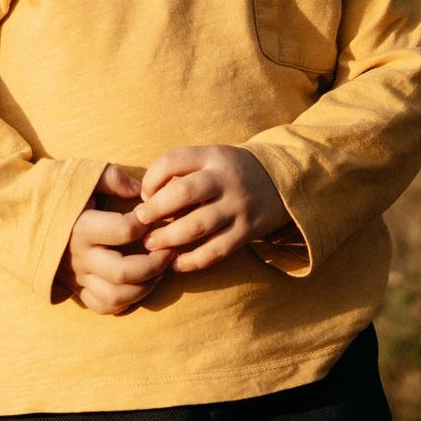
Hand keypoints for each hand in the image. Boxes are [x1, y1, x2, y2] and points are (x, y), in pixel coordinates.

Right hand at [56, 164, 171, 314]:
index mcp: (81, 227)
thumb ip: (113, 178)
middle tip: (170, 249)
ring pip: (117, 295)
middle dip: (155, 263)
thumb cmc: (54, 193)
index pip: (125, 231)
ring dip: (146, 286)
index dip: (146, 222)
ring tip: (160, 268)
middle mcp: (80, 257)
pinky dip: (127, 301)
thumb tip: (142, 191)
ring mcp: (78, 276)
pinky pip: (104, 306)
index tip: (153, 213)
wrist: (18, 218)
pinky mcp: (77, 288)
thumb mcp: (80, 176)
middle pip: (124, 272)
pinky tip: (140, 284)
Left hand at [135, 146, 288, 273]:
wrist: (281, 182)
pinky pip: (216, 250)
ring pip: (198, 225)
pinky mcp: (247, 231)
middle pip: (183, 193)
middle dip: (156, 210)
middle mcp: (226, 179)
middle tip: (139, 222)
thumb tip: (144, 198)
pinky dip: (193, 260)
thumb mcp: (211, 158)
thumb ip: (182, 170)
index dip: (152, 178)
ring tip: (151, 244)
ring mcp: (238, 206)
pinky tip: (176, 264)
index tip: (144, 195)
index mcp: (213, 156)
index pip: (173, 160)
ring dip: (169, 238)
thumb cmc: (231, 172)